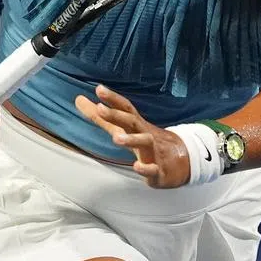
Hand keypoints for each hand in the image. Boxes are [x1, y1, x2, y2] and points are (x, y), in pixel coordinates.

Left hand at [74, 85, 190, 188]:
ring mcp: (153, 151)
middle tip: (100, 108)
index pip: (124, 108)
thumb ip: (101, 118)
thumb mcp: (124, 129)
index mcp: (136, 125)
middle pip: (132, 121)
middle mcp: (145, 134)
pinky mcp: (158, 170)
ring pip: (145, 142)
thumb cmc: (147, 142)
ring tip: (116, 138)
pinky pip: (153, 169)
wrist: (182, 161)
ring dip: (132, 139)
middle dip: (117, 115)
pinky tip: (137, 167)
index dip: (112, 99)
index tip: (99, 89)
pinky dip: (146, 168)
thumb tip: (78, 100)